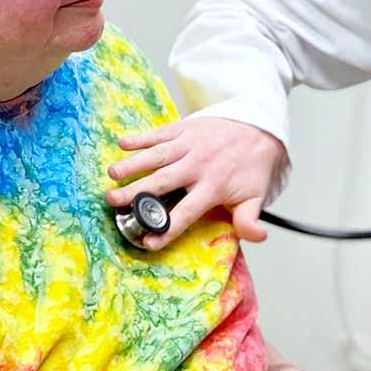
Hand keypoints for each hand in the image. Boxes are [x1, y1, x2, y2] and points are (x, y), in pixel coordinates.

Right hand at [106, 117, 288, 249]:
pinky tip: (122, 143)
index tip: (149, 241)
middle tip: (113, 201)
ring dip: (134, 163)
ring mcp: (189, 145)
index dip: (168, 228)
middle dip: (136, 192)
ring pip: (157, 156)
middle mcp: (198, 165)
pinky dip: (141, 137)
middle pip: (163, 182)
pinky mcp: (184, 128)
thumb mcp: (255, 196)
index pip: (187, 211)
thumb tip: (257, 237)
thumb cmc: (251, 167)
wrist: (259, 128)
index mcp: (214, 186)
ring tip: (112, 173)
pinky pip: (160, 133)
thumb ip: (249, 220)